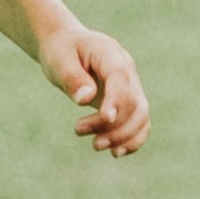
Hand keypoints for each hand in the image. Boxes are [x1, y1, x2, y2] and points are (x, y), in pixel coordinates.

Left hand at [44, 20, 149, 155]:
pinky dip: (132, 139)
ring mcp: (131, 85)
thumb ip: (72, 78)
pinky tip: (116, 152)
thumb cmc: (61, 52)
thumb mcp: (58, 60)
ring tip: (96, 146)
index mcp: (110, 52)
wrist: (67, 46)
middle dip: (112, 124)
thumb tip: (85, 99)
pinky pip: (140, 122)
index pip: (121, 78)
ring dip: (122, 135)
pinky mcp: (128, 100)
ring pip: (141, 115)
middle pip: (134, 101)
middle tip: (78, 130)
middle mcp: (127, 69)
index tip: (105, 118)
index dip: (116, 99)